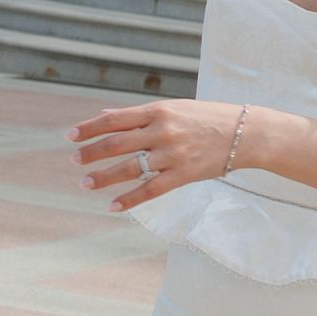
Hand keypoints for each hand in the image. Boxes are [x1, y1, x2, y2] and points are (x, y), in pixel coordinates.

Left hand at [67, 101, 244, 211]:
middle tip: (74, 161)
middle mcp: (162, 131)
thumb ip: (140, 114)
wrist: (246, 133)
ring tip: (85, 183)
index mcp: (159, 110)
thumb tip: (106, 115)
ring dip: (103, 177)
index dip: (90, 128)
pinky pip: (150, 190)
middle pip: (117, 143)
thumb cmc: (208, 118)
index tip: (71, 136)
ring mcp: (172, 154)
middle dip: (91, 153)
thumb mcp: (174, 108)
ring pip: (129, 168)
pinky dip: (129, 199)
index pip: (115, 119)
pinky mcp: (183, 174)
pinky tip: (112, 206)